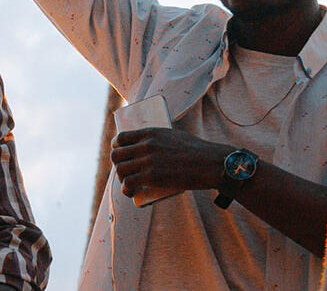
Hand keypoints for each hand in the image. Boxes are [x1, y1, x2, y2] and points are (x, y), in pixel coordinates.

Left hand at [111, 127, 231, 196]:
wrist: (210, 163)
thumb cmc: (198, 151)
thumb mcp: (175, 136)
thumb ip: (161, 139)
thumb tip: (155, 146)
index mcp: (150, 133)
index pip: (121, 137)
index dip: (116, 146)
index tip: (119, 152)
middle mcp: (146, 145)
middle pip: (117, 155)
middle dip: (118, 164)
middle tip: (125, 171)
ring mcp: (148, 161)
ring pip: (121, 170)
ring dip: (122, 179)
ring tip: (128, 184)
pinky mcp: (152, 177)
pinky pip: (129, 184)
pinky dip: (126, 190)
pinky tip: (130, 193)